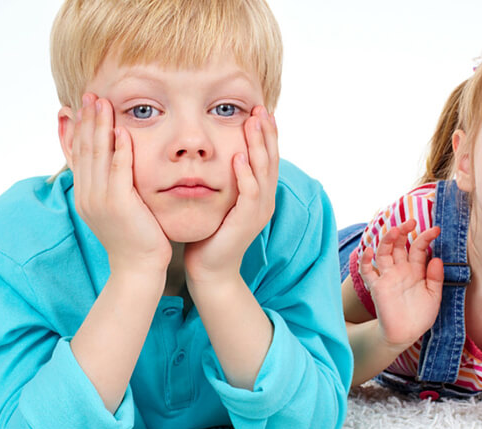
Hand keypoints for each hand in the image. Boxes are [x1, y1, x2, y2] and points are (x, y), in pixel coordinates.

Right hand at [70, 93, 170, 276]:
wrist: (138, 268)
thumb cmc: (135, 238)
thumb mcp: (117, 208)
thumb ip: (112, 185)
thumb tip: (113, 161)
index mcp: (85, 195)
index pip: (77, 155)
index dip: (77, 129)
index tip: (80, 106)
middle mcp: (87, 195)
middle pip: (84, 150)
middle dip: (86, 120)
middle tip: (90, 95)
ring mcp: (100, 200)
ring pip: (97, 155)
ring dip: (100, 127)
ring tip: (102, 103)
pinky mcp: (118, 204)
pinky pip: (118, 170)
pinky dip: (119, 150)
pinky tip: (122, 131)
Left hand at [184, 106, 278, 285]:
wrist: (210, 269)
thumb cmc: (210, 233)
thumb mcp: (220, 199)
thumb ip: (224, 178)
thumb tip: (215, 151)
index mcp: (260, 193)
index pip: (268, 157)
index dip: (266, 133)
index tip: (259, 109)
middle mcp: (265, 200)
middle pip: (271, 159)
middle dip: (267, 132)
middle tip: (261, 107)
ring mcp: (259, 211)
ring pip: (264, 171)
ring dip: (259, 145)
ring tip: (254, 122)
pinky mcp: (247, 221)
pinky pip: (250, 193)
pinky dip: (246, 174)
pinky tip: (239, 157)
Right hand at [360, 219, 443, 348]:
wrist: (406, 334)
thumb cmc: (420, 316)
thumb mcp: (434, 296)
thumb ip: (435, 278)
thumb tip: (437, 259)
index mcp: (416, 270)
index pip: (418, 247)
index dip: (426, 237)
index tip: (436, 229)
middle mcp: (401, 270)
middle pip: (399, 244)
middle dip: (404, 231)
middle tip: (411, 221)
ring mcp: (388, 277)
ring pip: (384, 252)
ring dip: (387, 239)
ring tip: (394, 230)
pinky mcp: (377, 287)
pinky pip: (368, 272)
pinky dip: (366, 261)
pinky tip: (369, 251)